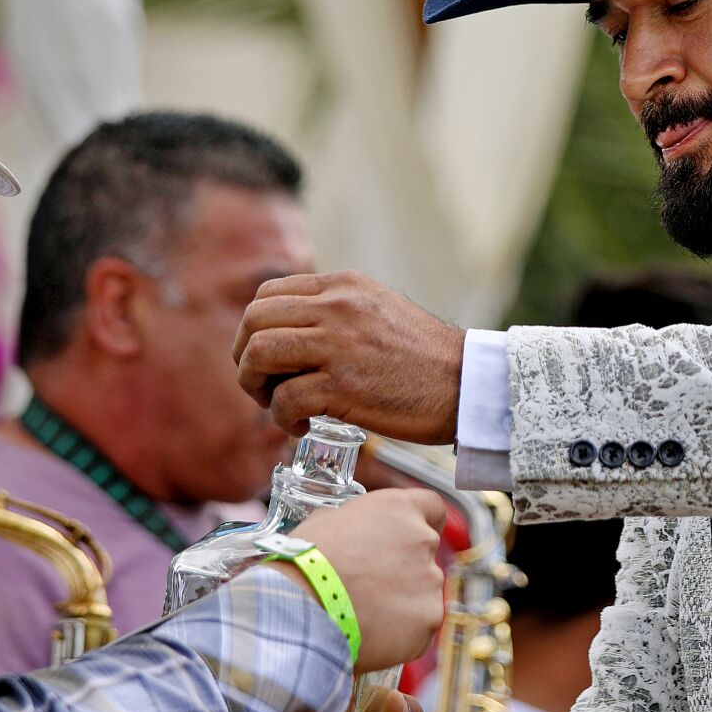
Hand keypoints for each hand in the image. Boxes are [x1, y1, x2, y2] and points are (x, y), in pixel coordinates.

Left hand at [233, 272, 463, 442]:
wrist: (467, 383)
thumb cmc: (426, 357)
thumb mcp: (379, 310)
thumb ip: (339, 311)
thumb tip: (295, 332)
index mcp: (343, 285)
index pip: (267, 294)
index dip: (253, 330)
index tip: (264, 359)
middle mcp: (336, 306)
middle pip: (254, 320)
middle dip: (244, 358)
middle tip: (261, 386)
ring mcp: (338, 344)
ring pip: (259, 353)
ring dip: (255, 387)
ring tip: (277, 406)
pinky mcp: (343, 386)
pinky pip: (284, 399)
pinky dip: (282, 419)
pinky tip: (303, 426)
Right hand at [291, 491, 446, 672]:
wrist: (302, 608)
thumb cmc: (305, 563)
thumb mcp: (327, 522)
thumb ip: (358, 524)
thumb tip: (355, 534)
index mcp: (399, 509)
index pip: (431, 508)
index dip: (423, 523)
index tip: (411, 538)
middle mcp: (423, 541)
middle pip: (424, 555)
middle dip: (403, 570)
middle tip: (370, 587)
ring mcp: (430, 582)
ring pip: (422, 594)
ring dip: (400, 603)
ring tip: (362, 615)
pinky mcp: (429, 619)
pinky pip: (419, 627)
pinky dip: (400, 634)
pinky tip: (370, 635)